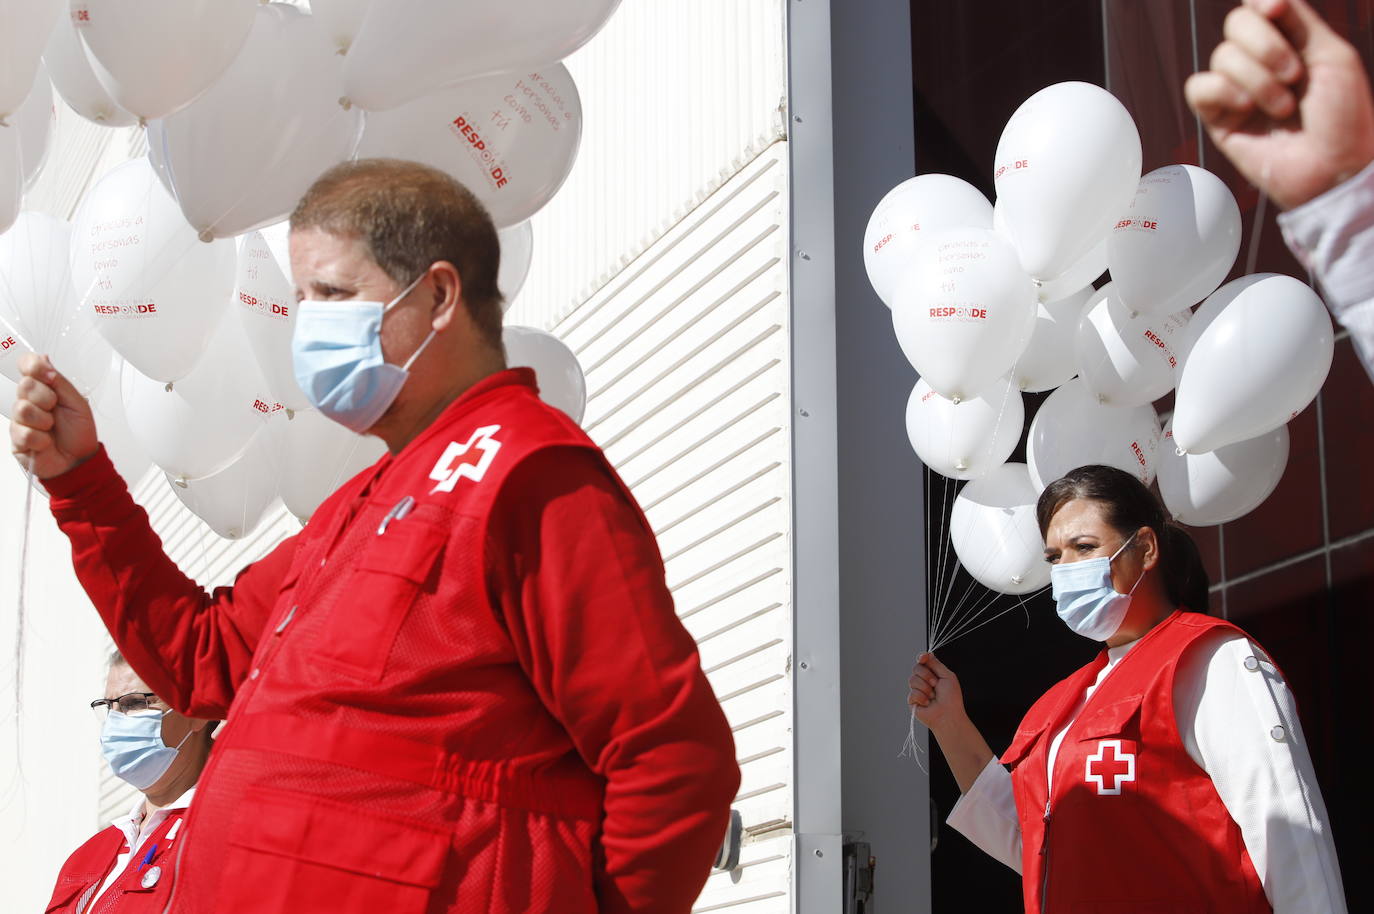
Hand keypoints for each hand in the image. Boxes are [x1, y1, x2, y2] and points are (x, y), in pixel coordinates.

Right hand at [9, 353, 99, 478]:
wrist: (79, 460)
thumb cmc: (79, 432)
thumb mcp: (77, 403)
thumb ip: (60, 382)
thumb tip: (44, 358)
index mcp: (43, 389)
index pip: (27, 365)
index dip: (33, 366)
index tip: (49, 376)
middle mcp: (28, 401)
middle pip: (24, 385)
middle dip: (46, 398)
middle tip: (55, 409)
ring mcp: (20, 420)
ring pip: (22, 409)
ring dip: (44, 420)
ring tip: (51, 428)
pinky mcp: (16, 439)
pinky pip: (23, 433)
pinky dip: (40, 439)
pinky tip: (46, 442)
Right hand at [907, 652, 966, 732]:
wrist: (948, 715)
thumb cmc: (951, 698)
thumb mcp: (947, 676)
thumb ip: (936, 664)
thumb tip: (927, 653)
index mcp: (933, 674)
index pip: (923, 661)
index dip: (921, 658)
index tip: (923, 658)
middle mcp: (923, 680)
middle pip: (916, 668)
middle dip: (927, 675)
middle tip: (936, 684)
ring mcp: (917, 690)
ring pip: (912, 679)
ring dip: (926, 688)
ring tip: (933, 696)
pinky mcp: (912, 700)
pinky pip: (912, 693)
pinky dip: (922, 698)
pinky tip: (928, 703)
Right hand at [1184, 0, 1373, 208]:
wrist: (1331, 168)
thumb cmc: (1342, 118)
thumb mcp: (1332, 56)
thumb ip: (1300, 21)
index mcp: (1290, 41)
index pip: (1259, 6)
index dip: (1260, 1)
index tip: (1276, 10)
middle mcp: (1260, 61)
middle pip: (1235, 24)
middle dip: (1265, 47)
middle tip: (1293, 76)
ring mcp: (1237, 89)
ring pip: (1222, 57)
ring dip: (1256, 81)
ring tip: (1282, 108)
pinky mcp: (1217, 117)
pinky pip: (1199, 86)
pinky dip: (1223, 92)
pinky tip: (1246, 110)